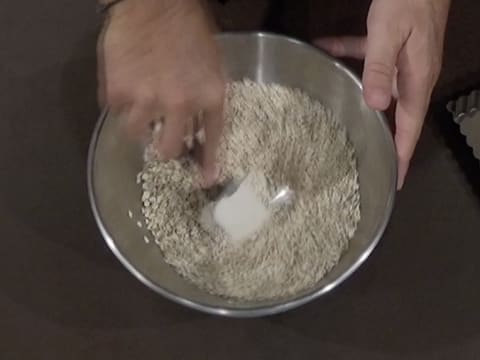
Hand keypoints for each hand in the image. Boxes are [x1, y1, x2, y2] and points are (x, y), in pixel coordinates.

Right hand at [97, 0, 224, 185]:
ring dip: (138, 126)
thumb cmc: (189, 28)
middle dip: (165, 149)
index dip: (208, 163)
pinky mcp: (118, 91)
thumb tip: (194, 127)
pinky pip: (115, 111)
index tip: (205, 180)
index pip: (211, 140)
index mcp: (209, 96)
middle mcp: (180, 105)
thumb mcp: (211, 64)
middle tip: (162, 140)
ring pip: (137, 135)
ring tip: (140, 108)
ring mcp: (146, 100)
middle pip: (169, 150)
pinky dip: (119, 103)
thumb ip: (204, 98)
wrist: (154, 1)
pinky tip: (125, 85)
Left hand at [315, 0, 449, 188]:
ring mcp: (402, 62)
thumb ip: (381, 68)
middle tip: (362, 159)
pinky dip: (347, 55)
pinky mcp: (391, 45)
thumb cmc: (409, 0)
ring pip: (378, 90)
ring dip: (358, 100)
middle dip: (380, 138)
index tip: (394, 181)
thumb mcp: (390, 34)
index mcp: (416, 80)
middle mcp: (411, 76)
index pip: (409, 128)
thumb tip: (375, 105)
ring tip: (337, 117)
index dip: (401, 156)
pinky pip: (367, 58)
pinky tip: (323, 48)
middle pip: (395, 116)